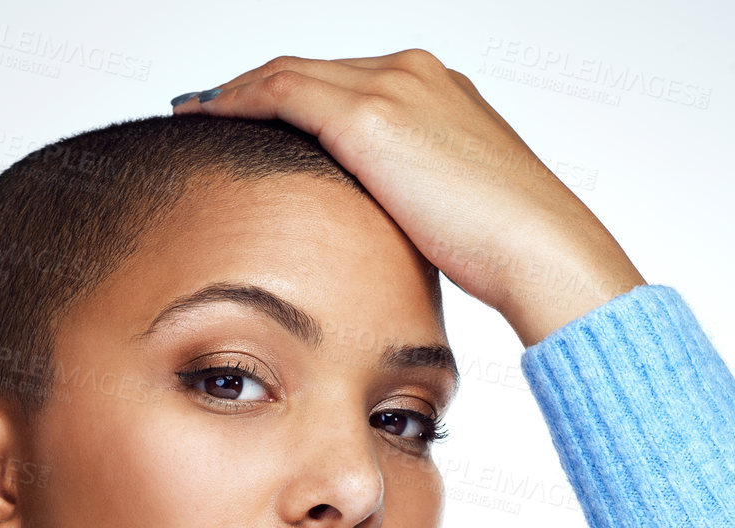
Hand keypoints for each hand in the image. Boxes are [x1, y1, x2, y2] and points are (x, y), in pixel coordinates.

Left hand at [173, 49, 645, 345]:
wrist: (539, 249)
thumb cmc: (506, 250)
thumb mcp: (450, 212)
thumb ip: (408, 201)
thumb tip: (371, 231)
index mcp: (437, 91)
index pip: (346, 83)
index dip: (293, 99)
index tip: (254, 120)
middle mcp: (413, 73)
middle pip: (314, 70)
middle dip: (257, 88)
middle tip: (208, 110)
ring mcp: (393, 86)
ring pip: (292, 73)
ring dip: (238, 91)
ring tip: (196, 113)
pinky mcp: (372, 118)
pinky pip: (283, 93)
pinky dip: (242, 101)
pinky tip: (210, 120)